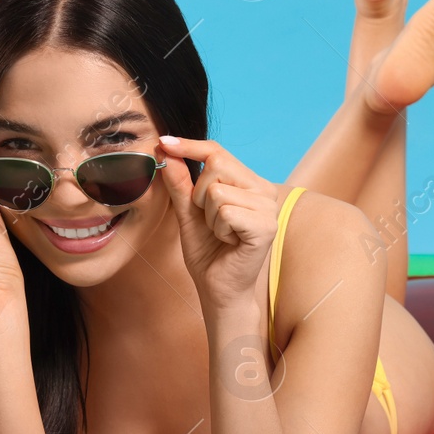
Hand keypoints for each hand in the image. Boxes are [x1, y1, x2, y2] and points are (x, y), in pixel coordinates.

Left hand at [156, 136, 279, 313]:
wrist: (219, 290)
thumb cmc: (208, 253)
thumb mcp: (188, 212)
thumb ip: (180, 183)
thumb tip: (167, 150)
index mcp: (251, 183)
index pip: (218, 152)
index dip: (189, 146)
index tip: (164, 142)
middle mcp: (265, 191)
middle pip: (217, 165)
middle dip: (200, 195)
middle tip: (211, 221)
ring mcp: (269, 208)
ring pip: (217, 191)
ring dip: (209, 217)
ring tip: (222, 234)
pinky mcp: (266, 226)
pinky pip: (225, 211)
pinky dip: (219, 229)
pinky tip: (230, 242)